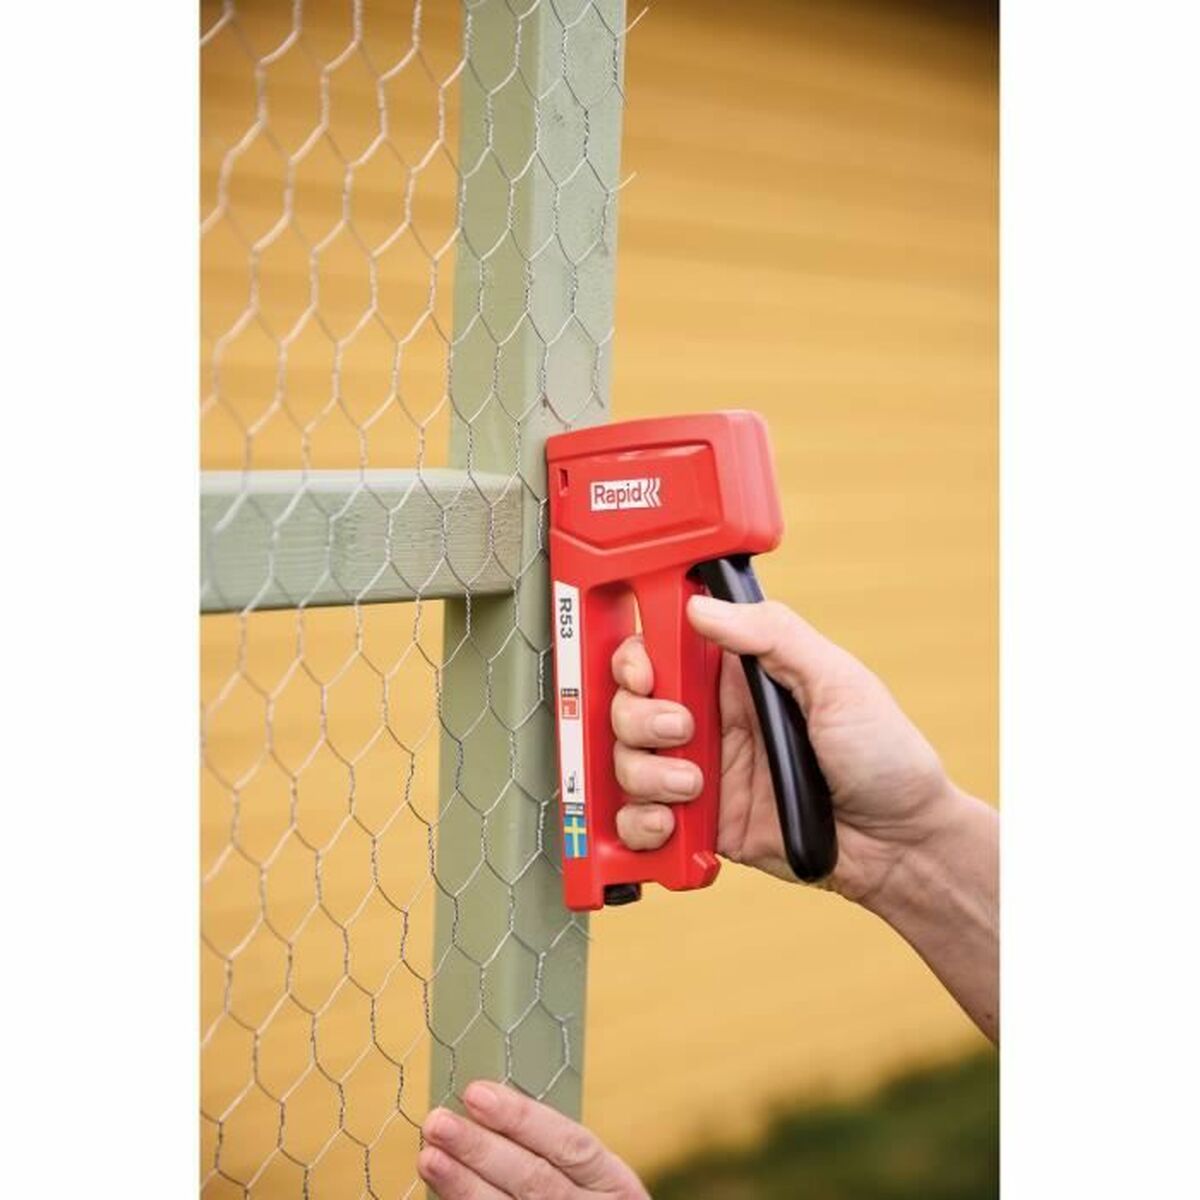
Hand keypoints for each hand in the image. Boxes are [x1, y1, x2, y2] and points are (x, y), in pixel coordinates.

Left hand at [418, 1081, 647, 1198]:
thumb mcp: (590, 1174)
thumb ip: (547, 1145)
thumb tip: (484, 1101)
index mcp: (611, 1181)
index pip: (568, 1143)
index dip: (522, 1117)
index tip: (475, 1093)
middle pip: (535, 1181)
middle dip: (481, 1150)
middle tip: (438, 1122)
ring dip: (464, 1185)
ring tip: (429, 1156)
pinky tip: (442, 1192)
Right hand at [611, 594, 960, 903]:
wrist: (899, 844)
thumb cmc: (884, 754)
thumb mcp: (839, 680)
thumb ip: (774, 635)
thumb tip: (702, 607)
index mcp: (738, 675)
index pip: (662, 649)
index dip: (638, 657)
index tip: (645, 673)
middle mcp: (711, 719)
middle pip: (628, 705)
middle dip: (638, 719)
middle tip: (682, 732)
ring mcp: (701, 772)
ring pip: (627, 762)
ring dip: (645, 774)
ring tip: (693, 788)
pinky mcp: (701, 825)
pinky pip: (640, 822)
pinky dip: (640, 824)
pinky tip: (672, 824)